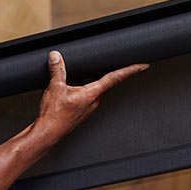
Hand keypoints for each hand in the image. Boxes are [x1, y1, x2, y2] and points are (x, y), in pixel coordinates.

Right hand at [34, 51, 148, 144]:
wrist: (48, 132)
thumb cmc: (54, 115)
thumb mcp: (55, 87)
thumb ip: (58, 70)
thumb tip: (56, 57)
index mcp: (92, 93)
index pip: (116, 78)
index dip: (131, 70)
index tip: (143, 65)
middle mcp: (94, 101)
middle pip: (105, 80)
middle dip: (106, 70)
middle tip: (110, 59)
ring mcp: (89, 107)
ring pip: (94, 87)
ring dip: (90, 78)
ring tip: (78, 72)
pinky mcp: (82, 110)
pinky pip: (87, 94)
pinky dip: (83, 86)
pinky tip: (71, 84)